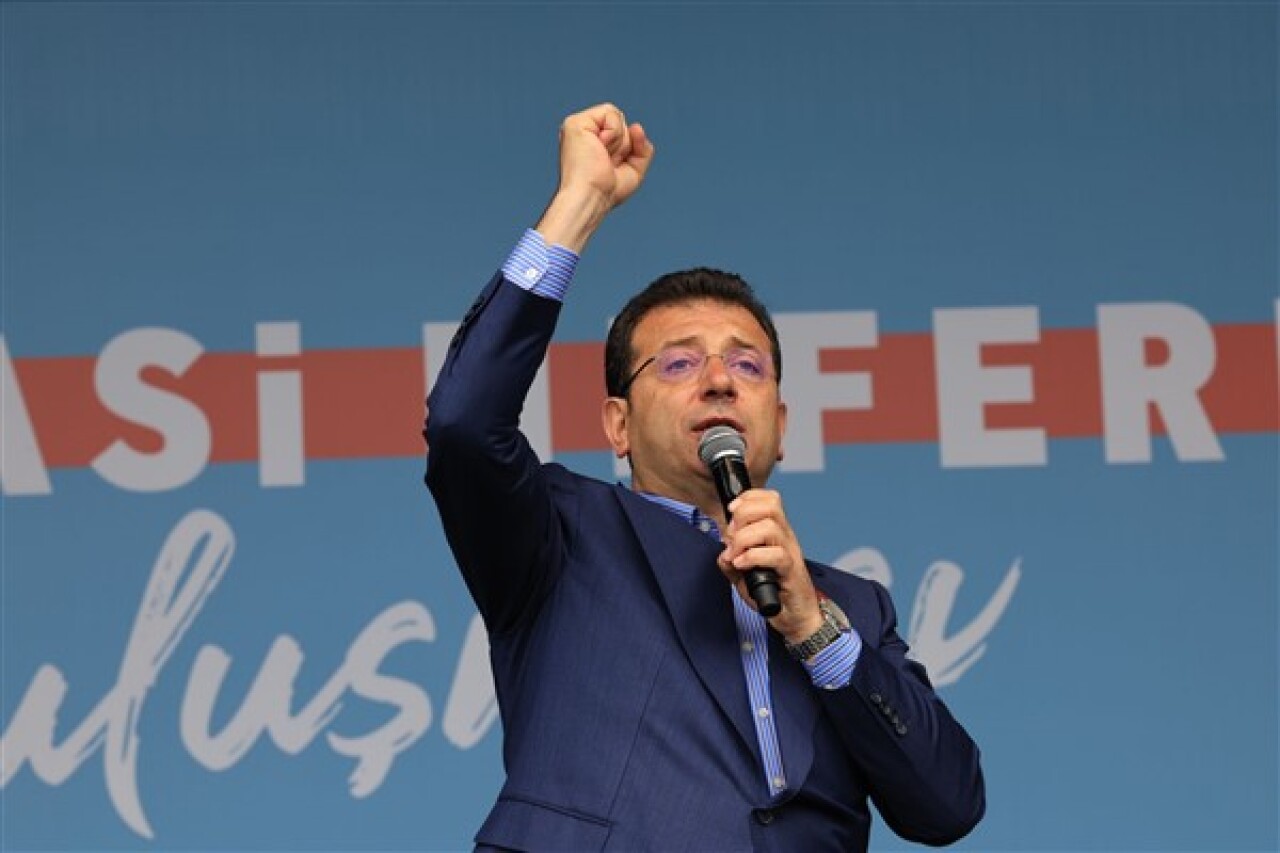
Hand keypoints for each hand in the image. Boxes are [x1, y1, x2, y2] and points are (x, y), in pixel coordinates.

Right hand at [536, 103, 654, 251]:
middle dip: (624, 145)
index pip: (623, 131)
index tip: (612, 167)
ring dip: (618, 142)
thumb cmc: (608, 191)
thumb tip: (636, 126)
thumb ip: (641, 147)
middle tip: (607, 163)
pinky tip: (599, 147)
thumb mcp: (634, 169)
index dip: (627, 149)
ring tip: (602, 157)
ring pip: (617, 116)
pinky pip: (610, 112)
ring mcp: (579, 126)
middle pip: (622, 122)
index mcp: (594, 142)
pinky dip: (613, 133)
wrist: (592, 197)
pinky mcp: (575, 122)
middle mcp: (585, 133)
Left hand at [716, 489, 824, 642]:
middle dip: (743, 516)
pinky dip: (752, 557)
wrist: (796, 617)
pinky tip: (742, 565)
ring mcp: (790, 552)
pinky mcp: (792, 571)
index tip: (731, 511)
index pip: (769, 499)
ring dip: (744, 539)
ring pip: (770, 528)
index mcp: (776, 533)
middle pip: (770, 506)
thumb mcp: (744, 575)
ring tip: (736, 555)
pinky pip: (775, 555)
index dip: (748, 498)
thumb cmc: (775, 593)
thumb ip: (731, 562)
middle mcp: (785, 538)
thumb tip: (723, 553)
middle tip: (732, 537)